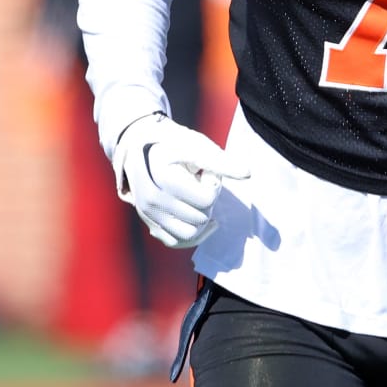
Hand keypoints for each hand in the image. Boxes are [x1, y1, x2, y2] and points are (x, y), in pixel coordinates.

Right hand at [112, 114, 250, 248]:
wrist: (139, 147)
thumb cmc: (172, 143)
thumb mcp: (196, 144)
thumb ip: (221, 161)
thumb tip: (247, 174)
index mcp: (162, 178)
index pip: (207, 198)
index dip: (213, 184)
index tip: (204, 171)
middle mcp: (151, 200)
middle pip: (200, 217)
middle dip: (207, 201)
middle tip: (199, 183)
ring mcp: (148, 215)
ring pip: (190, 234)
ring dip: (201, 219)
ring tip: (196, 199)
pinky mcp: (149, 224)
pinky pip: (176, 242)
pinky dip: (193, 235)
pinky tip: (200, 219)